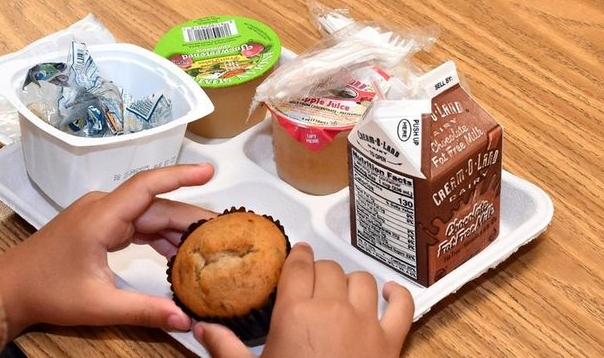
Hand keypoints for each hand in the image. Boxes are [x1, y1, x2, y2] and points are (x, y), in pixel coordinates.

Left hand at [0, 163, 215, 339]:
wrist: (9, 289)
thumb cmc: (46, 292)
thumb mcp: (98, 305)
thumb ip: (144, 311)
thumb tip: (184, 320)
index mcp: (101, 218)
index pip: (147, 186)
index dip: (180, 176)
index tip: (209, 171)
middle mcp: (103, 208)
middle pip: (156, 205)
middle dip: (190, 217)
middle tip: (223, 231)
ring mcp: (101, 215)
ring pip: (148, 214)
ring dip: (175, 229)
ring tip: (207, 245)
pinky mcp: (100, 226)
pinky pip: (137, 224)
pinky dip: (158, 236)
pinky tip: (176, 253)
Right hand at [194, 243, 413, 357]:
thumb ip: (226, 347)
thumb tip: (201, 329)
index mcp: (295, 312)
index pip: (298, 266)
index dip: (298, 256)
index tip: (299, 255)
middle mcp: (332, 309)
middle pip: (329, 269)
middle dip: (320, 272)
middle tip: (313, 283)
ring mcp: (365, 323)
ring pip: (362, 280)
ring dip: (351, 282)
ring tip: (342, 291)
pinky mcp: (390, 341)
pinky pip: (402, 306)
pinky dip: (397, 295)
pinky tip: (389, 293)